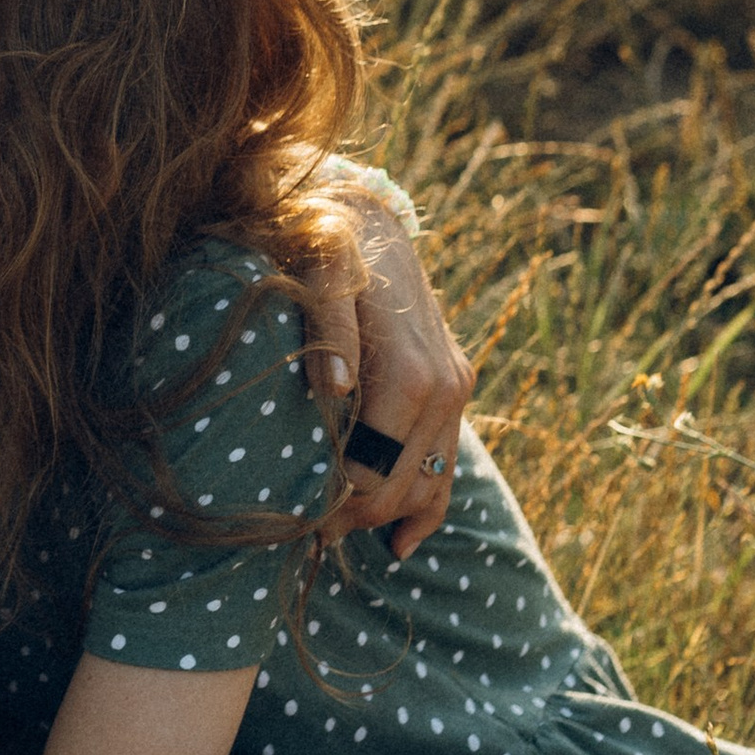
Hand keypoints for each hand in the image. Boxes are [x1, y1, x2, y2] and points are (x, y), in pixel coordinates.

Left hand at [305, 198, 473, 561]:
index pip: (374, 469)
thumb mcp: (320, 271)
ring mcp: (456, 388)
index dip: (337, 504)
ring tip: (337, 537)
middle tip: (307, 535)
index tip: (298, 522)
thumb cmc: (328, 241)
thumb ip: (329, 329)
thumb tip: (334, 388)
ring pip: (431, 480)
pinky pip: (448, 459)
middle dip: (358, 518)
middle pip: (402, 485)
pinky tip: (402, 542)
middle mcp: (445, 388)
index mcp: (412, 373)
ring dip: (390, 517)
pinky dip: (430, 505)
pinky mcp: (455, 384)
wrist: (367, 212)